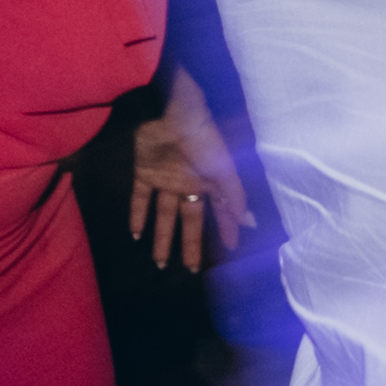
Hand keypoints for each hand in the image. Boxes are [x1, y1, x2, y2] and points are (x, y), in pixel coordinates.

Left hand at [130, 71, 249, 269]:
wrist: (175, 115)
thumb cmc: (204, 142)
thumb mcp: (224, 170)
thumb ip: (235, 196)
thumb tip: (250, 222)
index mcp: (210, 183)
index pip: (220, 212)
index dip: (227, 230)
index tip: (232, 249)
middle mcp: (189, 185)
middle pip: (190, 221)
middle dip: (191, 245)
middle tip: (191, 270)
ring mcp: (166, 180)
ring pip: (165, 215)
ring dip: (162, 238)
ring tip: (159, 263)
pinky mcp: (144, 172)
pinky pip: (140, 198)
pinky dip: (137, 215)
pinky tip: (135, 235)